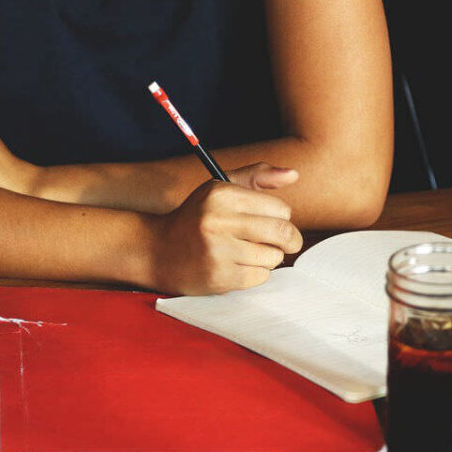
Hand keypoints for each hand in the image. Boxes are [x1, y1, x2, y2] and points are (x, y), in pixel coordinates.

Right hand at [148, 166, 302, 294]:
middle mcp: (218, 220)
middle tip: (286, 242)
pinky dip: (256, 274)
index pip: (280, 209)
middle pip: (283, 233)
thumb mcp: (221, 189)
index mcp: (222, 194)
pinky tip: (238, 266)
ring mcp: (218, 250)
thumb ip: (257, 177)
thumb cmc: (198, 218)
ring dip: (268, 258)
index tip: (272, 221)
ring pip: (274, 257)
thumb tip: (294, 174)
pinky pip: (260, 277)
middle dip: (290, 240)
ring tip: (249, 253)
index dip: (282, 217)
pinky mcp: (219, 277)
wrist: (157, 250)